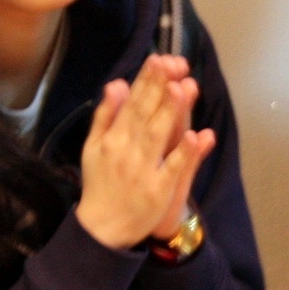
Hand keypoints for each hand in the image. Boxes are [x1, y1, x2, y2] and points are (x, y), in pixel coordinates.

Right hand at [75, 55, 217, 250]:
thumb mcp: (94, 148)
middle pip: (145, 115)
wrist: (102, 229)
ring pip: (159, 136)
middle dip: (159, 88)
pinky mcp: (158, 191)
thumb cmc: (101, 183)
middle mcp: (126, 151)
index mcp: (112, 139)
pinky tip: (194, 135)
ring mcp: (143, 171)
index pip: (132, 105)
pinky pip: (172, 169)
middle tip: (172, 63)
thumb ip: (106, 116)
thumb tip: (116, 83)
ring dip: (170, 112)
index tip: (157, 59)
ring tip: (182, 88)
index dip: (146, 82)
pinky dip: (182, 153)